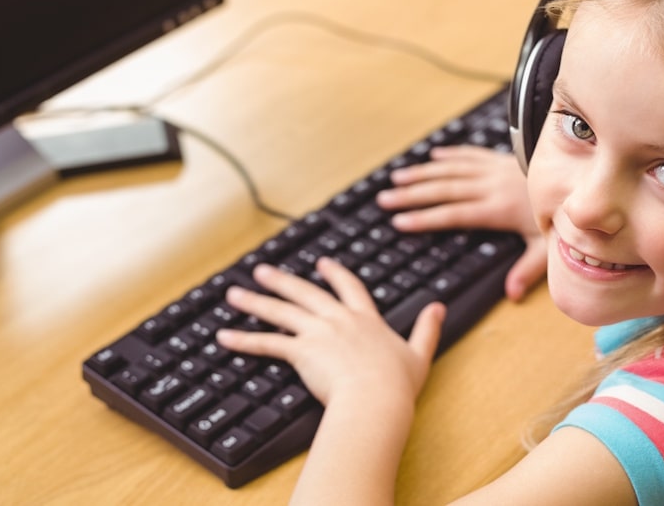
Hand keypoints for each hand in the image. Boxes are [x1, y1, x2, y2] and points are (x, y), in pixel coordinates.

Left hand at [215, 258, 444, 408]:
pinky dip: (243, 339)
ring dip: (255, 301)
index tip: (323, 264)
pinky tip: (224, 336)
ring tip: (233, 294)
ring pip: (280, 311)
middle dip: (282, 280)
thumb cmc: (397, 384)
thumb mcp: (419, 353)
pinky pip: (266, 342)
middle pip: (305, 293)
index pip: (349, 288)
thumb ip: (428, 328)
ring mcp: (318, 333)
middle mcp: (338, 320)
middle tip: (262, 270)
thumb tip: (439, 307)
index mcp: (365, 320)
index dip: (336, 274)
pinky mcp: (301, 350)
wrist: (377, 398)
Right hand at [376, 145, 546, 299]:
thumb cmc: (563, 214)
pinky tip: (432, 156)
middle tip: (385, 200)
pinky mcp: (501, 159)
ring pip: (451, 170)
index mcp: (498, 209)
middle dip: (411, 195)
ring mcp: (495, 169)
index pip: (453, 214)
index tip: (400, 222)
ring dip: (422, 173)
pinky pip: (470, 154)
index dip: (425, 218)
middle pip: (444, 190)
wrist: (579, 176)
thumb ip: (528, 270)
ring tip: (396, 177)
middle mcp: (491, 186)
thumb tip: (511, 295)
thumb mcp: (548, 247)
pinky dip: (449, 155)